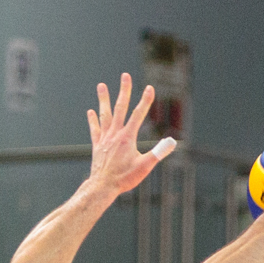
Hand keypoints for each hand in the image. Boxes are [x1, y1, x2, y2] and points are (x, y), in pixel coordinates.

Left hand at [85, 74, 171, 197]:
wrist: (102, 186)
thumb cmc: (125, 178)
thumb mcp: (145, 167)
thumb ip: (159, 153)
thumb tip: (172, 142)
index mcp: (127, 137)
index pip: (139, 114)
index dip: (145, 100)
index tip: (150, 88)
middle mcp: (115, 133)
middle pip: (121, 107)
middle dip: (124, 91)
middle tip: (125, 76)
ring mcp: (105, 138)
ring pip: (105, 114)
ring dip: (104, 99)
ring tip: (101, 85)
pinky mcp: (97, 145)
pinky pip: (95, 129)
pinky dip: (93, 119)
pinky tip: (91, 111)